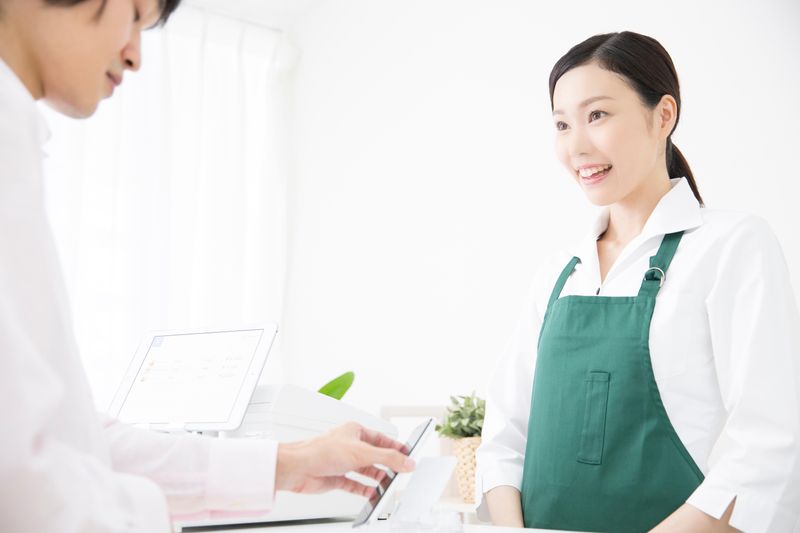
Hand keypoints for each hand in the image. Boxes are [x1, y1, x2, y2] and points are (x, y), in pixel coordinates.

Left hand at [275, 422, 414, 496]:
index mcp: (355, 431)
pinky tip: (372, 493)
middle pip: (374, 456)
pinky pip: (355, 484)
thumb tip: (407, 461)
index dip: (395, 447)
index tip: (408, 455)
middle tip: (401, 472)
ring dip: (377, 478)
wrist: (297, 468)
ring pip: (365, 470)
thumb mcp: (362, 452)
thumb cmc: (321, 451)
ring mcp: (342, 462)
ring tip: (389, 484)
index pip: (381, 439)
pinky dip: (364, 489)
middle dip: (388, 465)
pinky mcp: (336, 477)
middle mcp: (349, 445)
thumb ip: (388, 458)